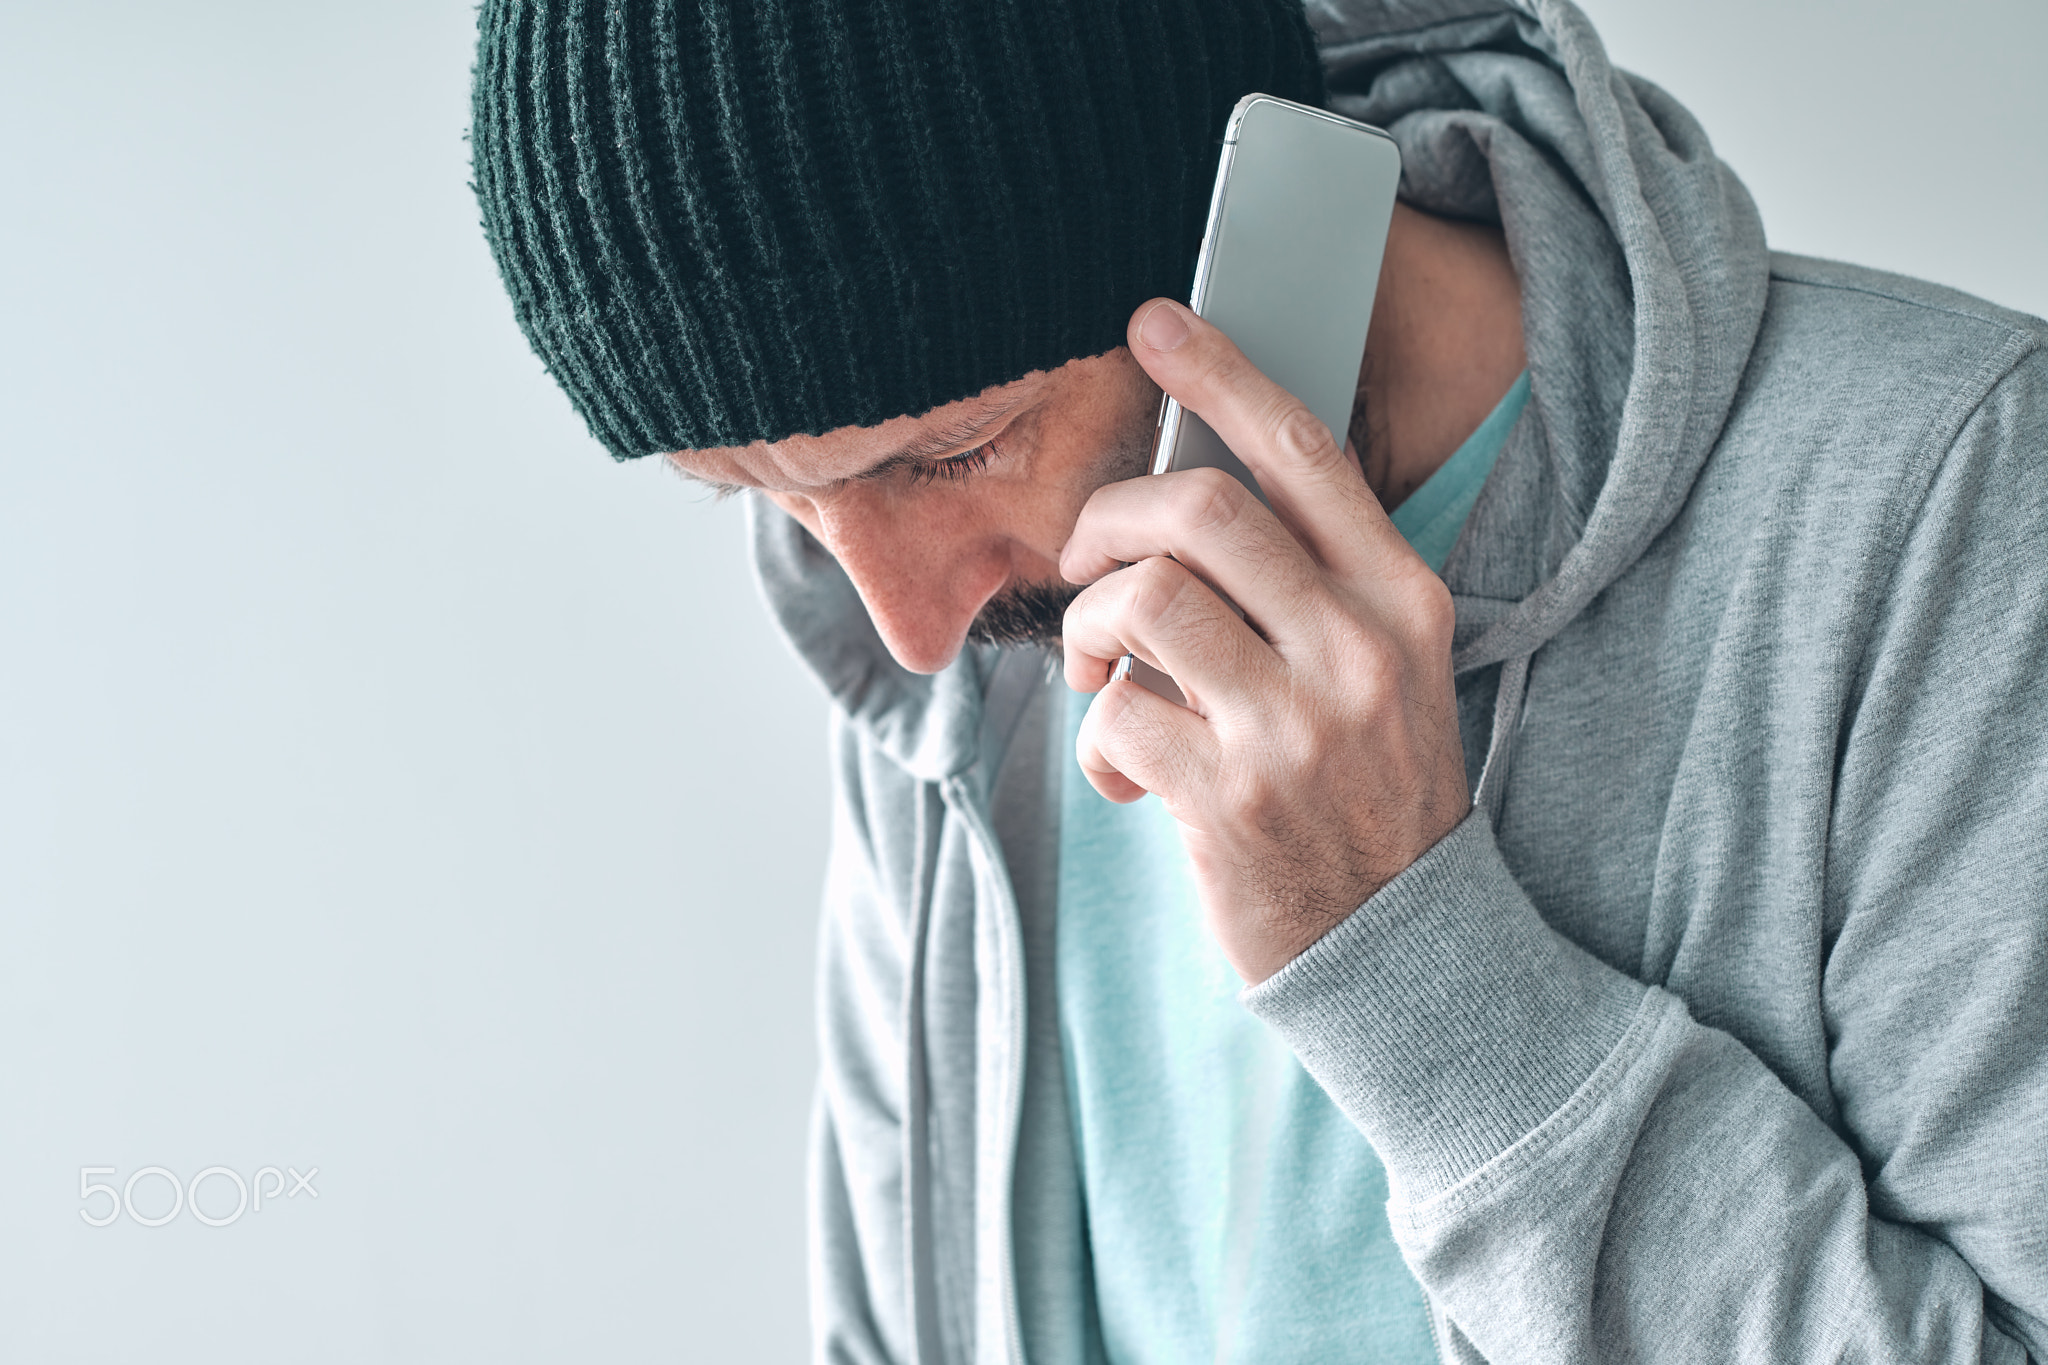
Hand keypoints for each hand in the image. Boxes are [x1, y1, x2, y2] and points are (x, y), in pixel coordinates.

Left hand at [1061, 299, 1469, 983]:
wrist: (1402, 944)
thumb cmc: (1366, 789)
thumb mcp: (1379, 671)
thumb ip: (1306, 586)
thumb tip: (1175, 500)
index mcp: (1402, 598)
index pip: (1302, 452)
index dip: (1220, 373)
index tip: (1153, 324)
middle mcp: (1358, 649)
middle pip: (1200, 507)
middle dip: (1111, 518)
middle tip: (1086, 561)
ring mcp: (1297, 726)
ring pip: (1142, 600)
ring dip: (1091, 628)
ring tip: (1105, 675)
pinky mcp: (1231, 800)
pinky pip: (1113, 715)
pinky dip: (1096, 737)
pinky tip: (1126, 776)